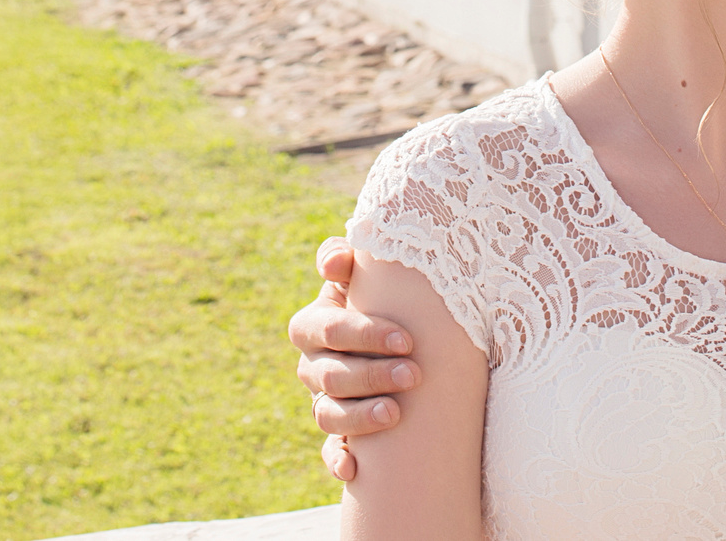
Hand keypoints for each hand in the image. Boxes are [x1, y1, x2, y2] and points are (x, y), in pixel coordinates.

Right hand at [289, 236, 418, 480]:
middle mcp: (311, 365)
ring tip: (395, 414)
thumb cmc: (384, 296)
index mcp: (313, 325)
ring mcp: (322, 401)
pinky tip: (353, 469)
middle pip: (331, 375)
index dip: (364, 335)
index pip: (329, 330)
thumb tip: (336, 261)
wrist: (400, 333)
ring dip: (358, 417)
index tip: (406, 340)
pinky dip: (338, 459)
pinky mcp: (339, 432)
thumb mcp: (367, 275)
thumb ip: (346, 257)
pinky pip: (331, 450)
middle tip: (414, 374)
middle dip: (371, 375)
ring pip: (327, 414)